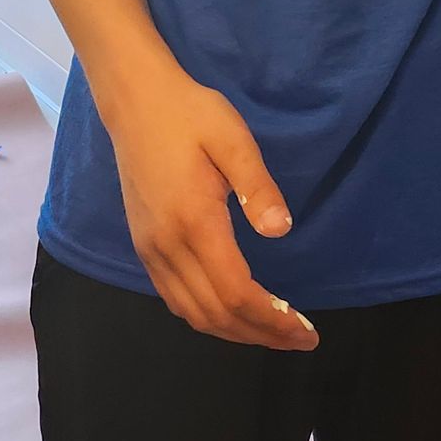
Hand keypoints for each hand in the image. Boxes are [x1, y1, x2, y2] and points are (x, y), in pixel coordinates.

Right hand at [104, 64, 317, 350]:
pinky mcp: (143, 245)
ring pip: (192, 313)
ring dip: (234, 332)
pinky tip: (231, 312)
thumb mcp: (232, 137)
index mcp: (194, 222)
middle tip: (300, 340)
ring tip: (272, 333)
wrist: (135, 100)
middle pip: (215, 314)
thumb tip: (281, 231)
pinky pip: (174, 299)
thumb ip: (257, 185)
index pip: (235, 293)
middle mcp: (167, 246)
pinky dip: (206, 317)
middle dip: (260, 335)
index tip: (305, 331)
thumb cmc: (190, 114)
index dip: (271, 320)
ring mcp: (150, 249)